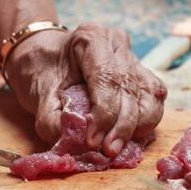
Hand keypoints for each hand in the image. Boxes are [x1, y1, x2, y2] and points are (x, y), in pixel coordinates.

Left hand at [5, 23, 166, 156]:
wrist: (44, 57)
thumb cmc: (41, 70)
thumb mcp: (39, 93)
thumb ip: (53, 120)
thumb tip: (77, 146)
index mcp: (92, 38)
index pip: (106, 78)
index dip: (104, 114)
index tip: (93, 140)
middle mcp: (118, 44)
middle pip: (130, 89)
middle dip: (122, 126)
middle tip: (108, 151)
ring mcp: (132, 59)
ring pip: (148, 97)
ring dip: (137, 127)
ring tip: (116, 147)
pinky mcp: (139, 76)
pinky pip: (151, 101)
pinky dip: (143, 122)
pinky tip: (130, 137)